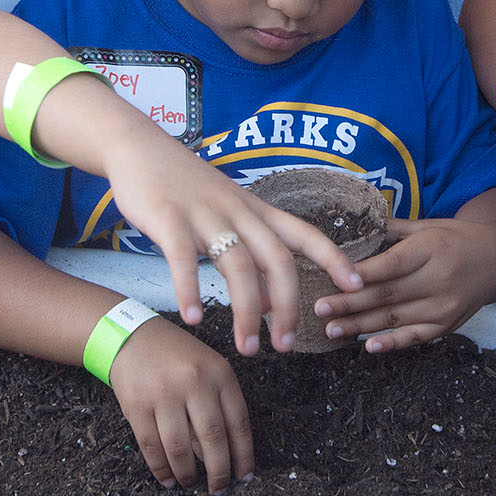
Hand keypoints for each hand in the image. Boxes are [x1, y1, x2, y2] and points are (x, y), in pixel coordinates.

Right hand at [100, 139, 361, 355]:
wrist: (139, 147)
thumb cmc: (186, 188)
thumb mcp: (227, 217)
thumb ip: (250, 257)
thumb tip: (267, 304)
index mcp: (256, 210)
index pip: (305, 233)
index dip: (334, 257)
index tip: (356, 284)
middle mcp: (238, 211)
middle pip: (276, 260)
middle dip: (286, 306)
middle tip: (285, 346)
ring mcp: (204, 214)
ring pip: (236, 266)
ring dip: (245, 311)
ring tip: (247, 349)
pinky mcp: (168, 217)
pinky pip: (183, 258)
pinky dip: (190, 289)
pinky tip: (194, 318)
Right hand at [109, 320, 252, 491]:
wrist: (133, 335)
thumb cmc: (177, 357)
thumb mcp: (208, 369)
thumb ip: (218, 405)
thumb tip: (221, 455)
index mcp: (219, 373)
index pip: (238, 421)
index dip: (244, 454)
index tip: (245, 475)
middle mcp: (194, 382)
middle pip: (212, 438)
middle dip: (218, 471)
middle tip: (219, 488)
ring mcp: (164, 393)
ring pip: (180, 448)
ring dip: (187, 474)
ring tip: (191, 483)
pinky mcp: (137, 405)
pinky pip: (152, 447)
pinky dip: (161, 469)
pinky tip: (168, 479)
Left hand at [314, 217, 495, 352]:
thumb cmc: (455, 238)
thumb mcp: (427, 225)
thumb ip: (391, 230)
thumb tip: (353, 228)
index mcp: (431, 248)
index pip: (391, 264)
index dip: (360, 275)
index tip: (331, 280)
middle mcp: (439, 278)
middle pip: (388, 294)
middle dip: (350, 303)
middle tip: (319, 308)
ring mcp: (445, 305)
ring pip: (396, 318)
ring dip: (361, 326)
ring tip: (331, 329)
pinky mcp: (448, 324)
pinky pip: (416, 337)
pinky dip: (392, 344)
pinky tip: (368, 346)